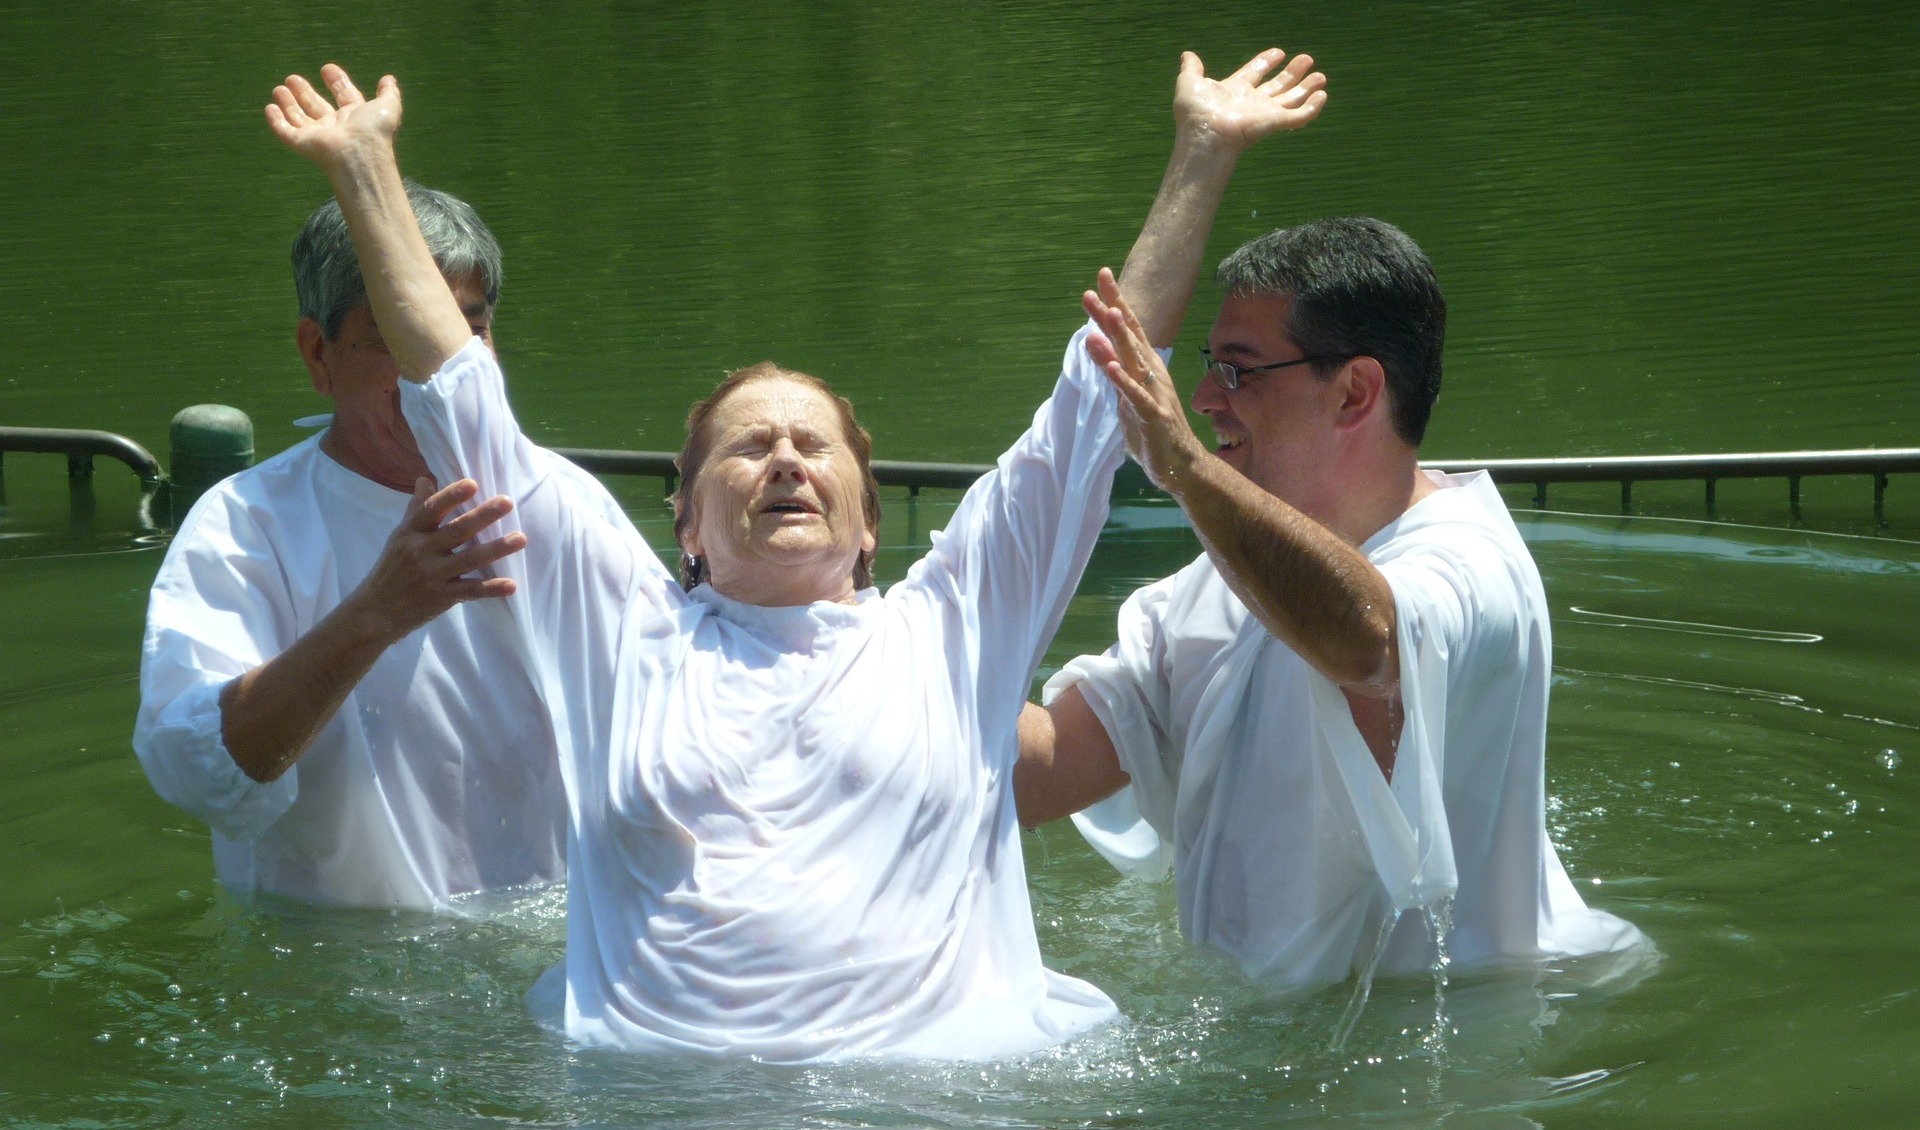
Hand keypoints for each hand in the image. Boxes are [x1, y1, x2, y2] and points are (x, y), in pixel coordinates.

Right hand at [265, 63, 401, 170]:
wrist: (359, 154)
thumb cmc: (374, 130)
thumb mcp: (388, 106)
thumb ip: (389, 92)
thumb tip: (388, 79)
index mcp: (356, 116)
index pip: (344, 96)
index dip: (337, 82)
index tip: (328, 68)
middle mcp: (335, 126)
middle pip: (317, 106)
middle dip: (305, 92)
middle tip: (293, 78)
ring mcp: (318, 136)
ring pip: (299, 118)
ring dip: (288, 104)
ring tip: (279, 88)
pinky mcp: (302, 143)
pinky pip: (285, 132)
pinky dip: (276, 120)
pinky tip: (270, 108)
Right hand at [349, 478, 525, 642]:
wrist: (375, 611)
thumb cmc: (391, 568)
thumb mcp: (399, 536)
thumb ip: (416, 509)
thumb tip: (425, 479)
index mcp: (411, 533)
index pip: (431, 509)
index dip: (451, 496)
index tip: (473, 483)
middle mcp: (421, 551)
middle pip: (456, 531)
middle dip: (482, 516)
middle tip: (507, 502)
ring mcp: (432, 576)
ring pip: (468, 559)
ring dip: (496, 549)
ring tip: (521, 539)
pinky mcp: (441, 598)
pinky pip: (470, 591)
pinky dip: (491, 589)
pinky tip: (511, 585)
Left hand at [1083, 268, 1206, 495]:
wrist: (1179, 465)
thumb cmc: (1152, 429)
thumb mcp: (1124, 396)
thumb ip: (1111, 369)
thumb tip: (1093, 341)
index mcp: (1144, 366)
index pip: (1127, 329)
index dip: (1114, 302)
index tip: (1100, 278)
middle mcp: (1151, 373)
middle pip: (1129, 337)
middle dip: (1111, 312)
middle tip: (1093, 287)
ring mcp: (1154, 393)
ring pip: (1134, 361)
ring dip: (1119, 338)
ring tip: (1106, 314)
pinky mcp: (1155, 416)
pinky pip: (1136, 396)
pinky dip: (1124, 381)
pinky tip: (1111, 366)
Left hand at [1173, 47, 1327, 152]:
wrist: (1205, 133)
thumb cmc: (1195, 112)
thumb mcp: (1189, 83)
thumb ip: (1191, 68)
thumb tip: (1187, 55)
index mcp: (1234, 91)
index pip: (1254, 73)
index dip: (1266, 62)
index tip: (1278, 52)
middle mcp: (1252, 102)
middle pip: (1277, 86)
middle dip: (1292, 73)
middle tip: (1307, 59)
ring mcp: (1265, 113)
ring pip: (1292, 99)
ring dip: (1307, 87)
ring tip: (1321, 75)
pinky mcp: (1276, 123)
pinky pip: (1300, 116)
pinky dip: (1312, 107)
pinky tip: (1322, 95)